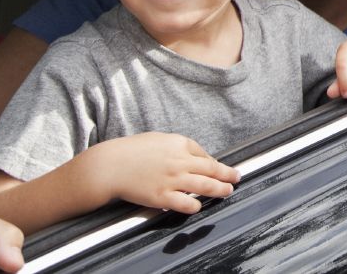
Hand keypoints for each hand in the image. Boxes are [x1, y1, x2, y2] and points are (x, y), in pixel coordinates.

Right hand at [80, 133, 238, 214]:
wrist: (109, 166)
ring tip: (228, 191)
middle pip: (212, 169)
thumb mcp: (159, 139)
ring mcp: (173, 180)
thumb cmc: (131, 151)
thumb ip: (178, 147)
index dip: (215, 163)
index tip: (221, 168)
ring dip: (220, 189)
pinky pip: (187, 204)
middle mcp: (180, 162)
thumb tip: (194, 156)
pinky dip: (195, 205)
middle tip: (236, 178)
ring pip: (206, 186)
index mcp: (180, 144)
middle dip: (228, 174)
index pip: (205, 155)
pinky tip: (198, 205)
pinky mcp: (162, 197)